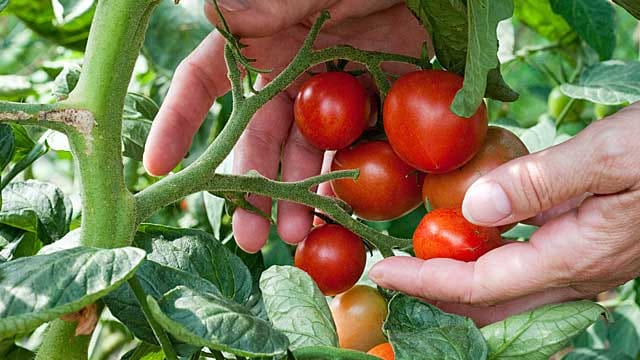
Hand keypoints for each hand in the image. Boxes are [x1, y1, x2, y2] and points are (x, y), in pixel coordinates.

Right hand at [143, 0, 426, 251]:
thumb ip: (264, 5)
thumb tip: (206, 11)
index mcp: (258, 41)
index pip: (202, 84)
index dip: (179, 124)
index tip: (161, 169)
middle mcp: (285, 71)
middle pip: (256, 137)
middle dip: (250, 186)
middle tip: (250, 234)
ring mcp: (328, 90)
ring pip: (303, 151)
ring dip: (297, 194)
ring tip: (297, 233)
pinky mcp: (369, 101)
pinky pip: (353, 145)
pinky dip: (346, 177)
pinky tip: (341, 210)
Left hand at [370, 103, 639, 325]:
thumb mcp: (609, 156)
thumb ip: (540, 185)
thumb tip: (472, 211)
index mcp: (574, 256)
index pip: (480, 284)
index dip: (426, 280)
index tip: (384, 271)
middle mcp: (577, 273)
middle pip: (491, 305)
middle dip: (437, 296)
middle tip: (394, 277)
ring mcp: (585, 266)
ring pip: (509, 296)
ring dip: (461, 286)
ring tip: (420, 265)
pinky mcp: (589, 250)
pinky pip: (528, 274)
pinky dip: (490, 267)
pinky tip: (474, 245)